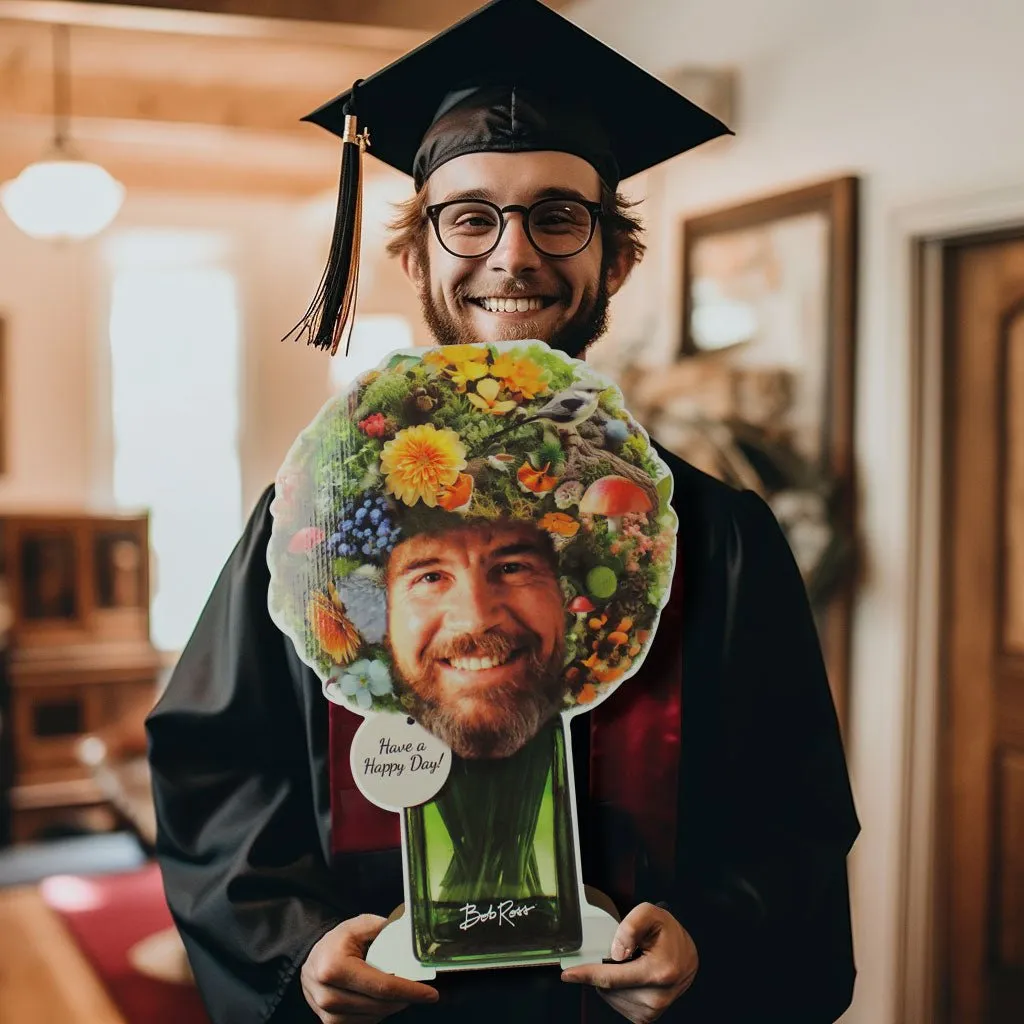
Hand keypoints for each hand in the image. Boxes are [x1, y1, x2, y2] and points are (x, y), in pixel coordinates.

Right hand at [300, 914, 438, 1022]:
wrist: (311, 959)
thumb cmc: (337, 941)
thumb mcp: (358, 925)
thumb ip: (384, 928)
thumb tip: (412, 934)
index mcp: (335, 967)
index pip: (382, 986)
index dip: (410, 991)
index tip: (431, 994)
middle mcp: (329, 994)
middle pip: (380, 1005)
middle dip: (405, 998)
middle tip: (421, 990)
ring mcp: (327, 1013)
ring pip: (374, 1017)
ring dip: (392, 1006)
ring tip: (398, 990)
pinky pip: (364, 1023)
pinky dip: (378, 1012)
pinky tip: (381, 999)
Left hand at [561, 903, 697, 1022]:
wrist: (688, 956)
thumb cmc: (669, 934)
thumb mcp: (651, 914)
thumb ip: (631, 926)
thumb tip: (616, 951)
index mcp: (658, 971)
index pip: (613, 977)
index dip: (588, 974)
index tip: (568, 974)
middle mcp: (656, 996)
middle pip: (608, 986)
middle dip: (603, 968)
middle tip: (620, 952)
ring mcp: (652, 1010)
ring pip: (610, 995)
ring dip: (610, 979)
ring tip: (629, 963)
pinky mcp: (646, 1017)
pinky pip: (617, 1003)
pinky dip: (615, 989)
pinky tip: (628, 976)